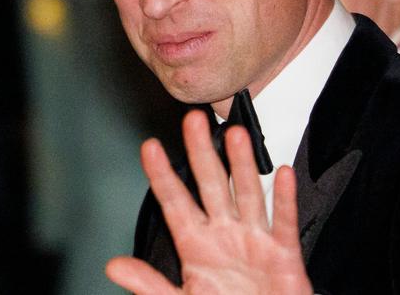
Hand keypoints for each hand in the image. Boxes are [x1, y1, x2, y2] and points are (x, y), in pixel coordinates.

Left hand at [106, 110, 312, 293]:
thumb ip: (149, 284)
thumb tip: (114, 266)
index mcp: (196, 244)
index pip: (174, 202)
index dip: (161, 175)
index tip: (150, 147)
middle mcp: (224, 234)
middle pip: (211, 185)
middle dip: (201, 153)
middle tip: (193, 120)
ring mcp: (253, 240)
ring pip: (246, 194)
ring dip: (241, 165)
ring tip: (236, 135)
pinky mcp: (283, 254)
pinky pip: (283, 222)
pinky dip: (284, 199)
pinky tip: (283, 175)